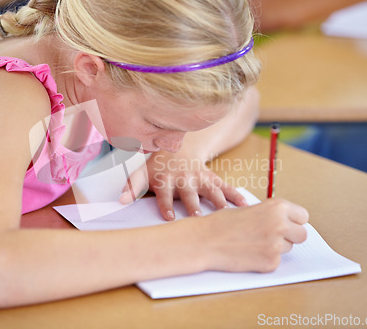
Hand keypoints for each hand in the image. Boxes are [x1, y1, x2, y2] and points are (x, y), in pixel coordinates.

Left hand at [119, 150, 247, 219]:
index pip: (164, 194)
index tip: (169, 217)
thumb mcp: (142, 173)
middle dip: (194, 205)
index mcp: (166, 180)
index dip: (166, 205)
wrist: (177, 148)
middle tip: (199, 217)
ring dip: (218, 201)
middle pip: (190, 194)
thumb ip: (132, 187)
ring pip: (211, 190)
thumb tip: (121, 201)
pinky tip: (246, 206)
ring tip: (226, 214)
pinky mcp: (213, 179)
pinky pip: (226, 186)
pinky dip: (236, 195)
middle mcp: (184, 179)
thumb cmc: (157, 167)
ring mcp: (200, 178)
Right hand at [203, 198, 308, 272]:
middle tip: (273, 235)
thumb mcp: (250, 209)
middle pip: (302, 234)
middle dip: (291, 236)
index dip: (293, 220)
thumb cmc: (223, 223)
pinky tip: (249, 252)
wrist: (205, 240)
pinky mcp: (270, 262)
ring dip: (276, 247)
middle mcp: (281, 224)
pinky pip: (276, 261)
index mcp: (277, 207)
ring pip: (288, 248)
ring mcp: (276, 245)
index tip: (287, 223)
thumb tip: (288, 223)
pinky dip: (265, 258)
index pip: (303, 216)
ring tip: (254, 242)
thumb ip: (272, 215)